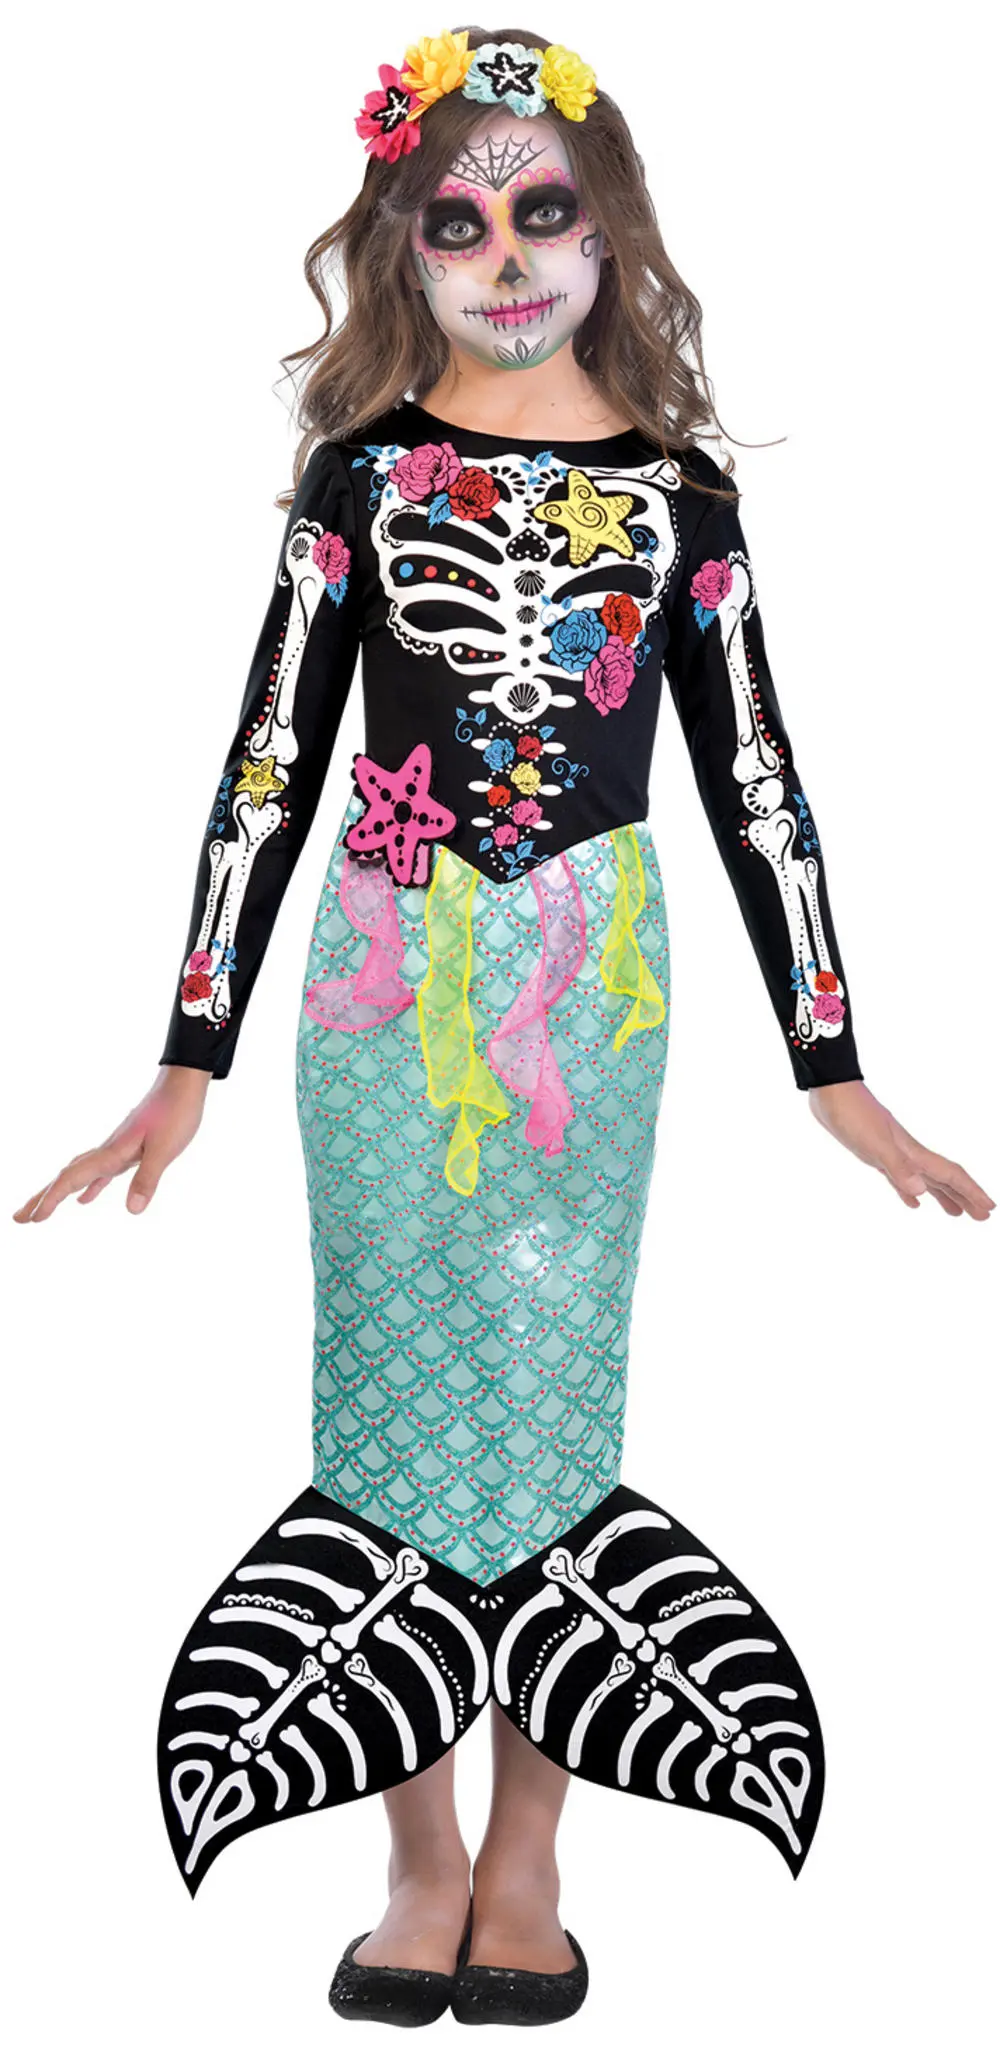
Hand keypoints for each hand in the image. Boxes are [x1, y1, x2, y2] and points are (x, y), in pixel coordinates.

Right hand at [12, 1065, 212, 1222]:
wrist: (183, 1083)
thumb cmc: (176, 1112)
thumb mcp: (165, 1149)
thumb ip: (148, 1178)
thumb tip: (132, 1211)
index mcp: (111, 1152)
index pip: (72, 1178)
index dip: (51, 1199)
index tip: (32, 1219)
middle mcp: (107, 1150)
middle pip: (66, 1177)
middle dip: (41, 1198)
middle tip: (18, 1218)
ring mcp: (115, 1149)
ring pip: (78, 1173)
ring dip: (59, 1192)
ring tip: (42, 1210)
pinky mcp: (127, 1147)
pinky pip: (99, 1171)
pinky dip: (89, 1186)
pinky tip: (85, 1199)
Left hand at [807, 1079, 994, 1218]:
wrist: (830, 1091)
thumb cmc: (852, 1115)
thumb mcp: (874, 1145)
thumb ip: (898, 1168)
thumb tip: (921, 1192)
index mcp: (913, 1153)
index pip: (950, 1175)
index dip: (971, 1192)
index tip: (989, 1209)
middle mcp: (908, 1153)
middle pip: (944, 1179)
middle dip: (964, 1197)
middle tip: (982, 1216)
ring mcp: (893, 1153)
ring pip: (925, 1179)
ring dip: (942, 1195)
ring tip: (955, 1213)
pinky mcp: (876, 1154)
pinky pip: (901, 1177)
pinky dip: (910, 1190)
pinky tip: (914, 1201)